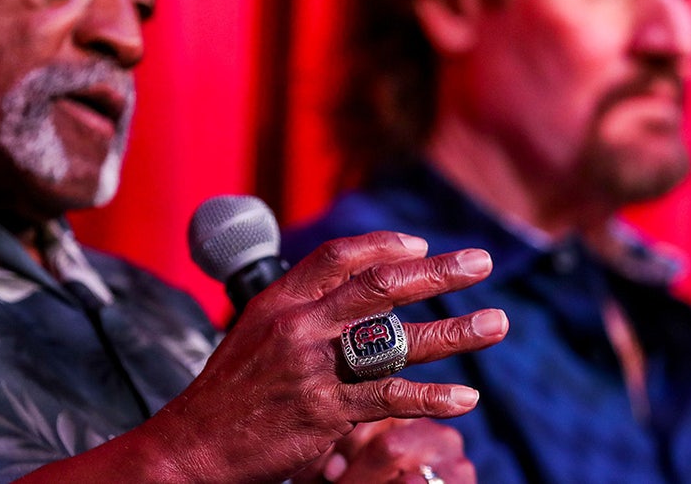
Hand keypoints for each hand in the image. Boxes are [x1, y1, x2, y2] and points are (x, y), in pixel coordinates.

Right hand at [146, 231, 506, 481]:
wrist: (193, 446)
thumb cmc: (226, 394)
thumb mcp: (253, 334)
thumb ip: (298, 312)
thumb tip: (346, 296)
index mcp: (278, 300)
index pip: (338, 256)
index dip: (383, 245)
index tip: (420, 244)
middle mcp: (298, 325)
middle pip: (379, 286)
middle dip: (437, 272)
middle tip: (481, 262)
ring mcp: (312, 367)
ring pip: (397, 340)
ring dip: (454, 332)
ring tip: (497, 323)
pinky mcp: (324, 411)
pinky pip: (390, 397)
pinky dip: (432, 398)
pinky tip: (465, 398)